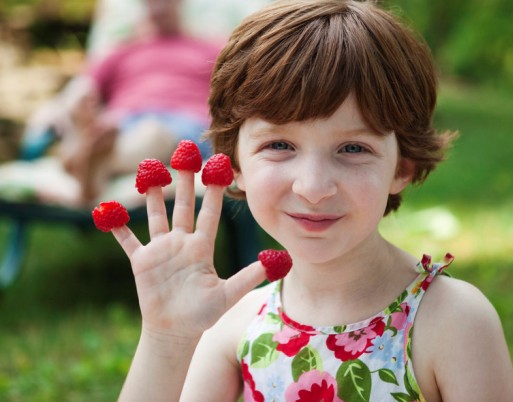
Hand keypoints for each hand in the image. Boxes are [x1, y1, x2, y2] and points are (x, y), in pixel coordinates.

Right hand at [111, 170, 265, 341]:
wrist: (175, 331)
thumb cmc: (202, 314)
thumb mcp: (228, 294)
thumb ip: (250, 276)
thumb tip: (278, 260)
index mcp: (202, 247)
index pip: (210, 213)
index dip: (214, 190)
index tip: (219, 166)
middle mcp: (182, 243)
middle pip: (183, 205)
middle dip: (184, 180)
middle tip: (185, 153)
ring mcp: (161, 250)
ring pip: (156, 215)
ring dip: (152, 194)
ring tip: (150, 168)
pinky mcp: (142, 261)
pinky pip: (127, 240)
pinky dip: (117, 226)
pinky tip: (108, 210)